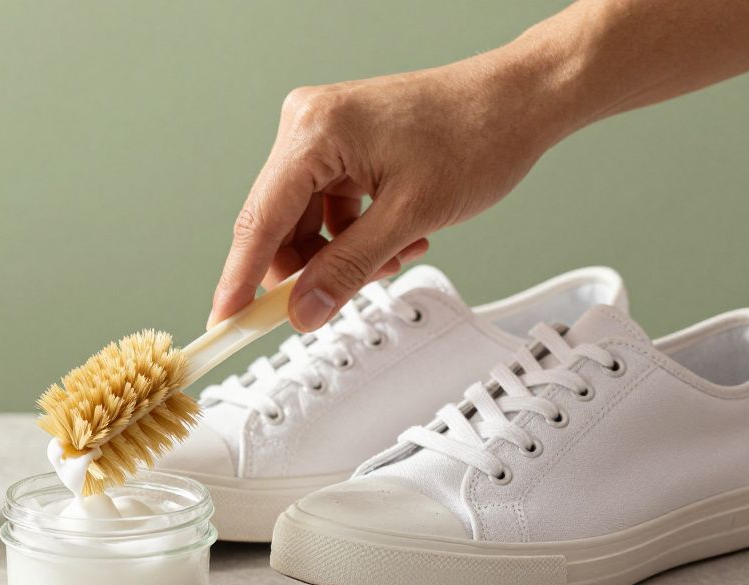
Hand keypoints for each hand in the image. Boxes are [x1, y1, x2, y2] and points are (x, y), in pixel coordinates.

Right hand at [209, 58, 558, 330]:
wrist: (521, 99)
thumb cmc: (477, 133)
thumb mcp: (409, 218)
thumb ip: (348, 270)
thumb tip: (305, 309)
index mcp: (313, 132)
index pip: (260, 220)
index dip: (241, 279)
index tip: (227, 321)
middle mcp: (307, 124)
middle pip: (279, 224)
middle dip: (310, 269)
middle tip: (332, 303)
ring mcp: (323, 132)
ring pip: (306, 222)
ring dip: (342, 253)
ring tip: (392, 255)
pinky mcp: (342, 142)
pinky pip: (327, 205)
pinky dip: (355, 233)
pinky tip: (396, 235)